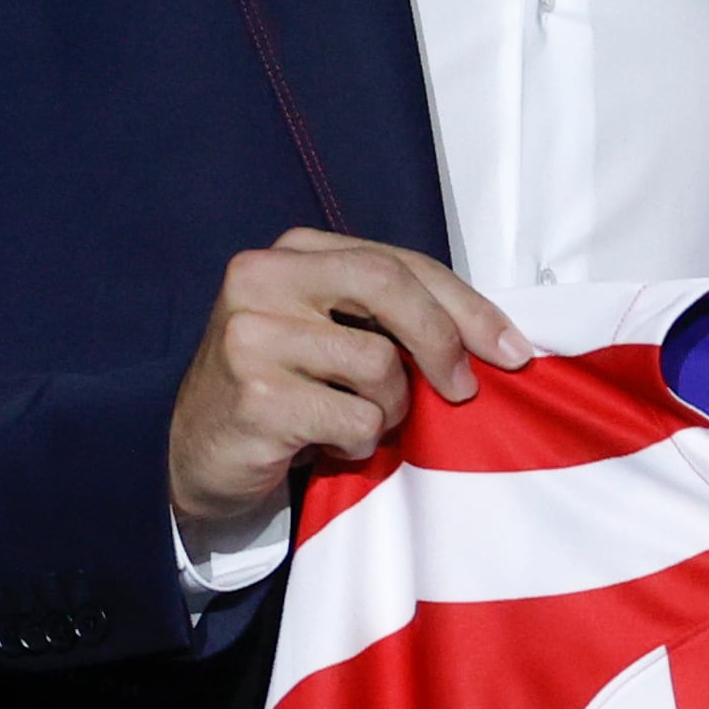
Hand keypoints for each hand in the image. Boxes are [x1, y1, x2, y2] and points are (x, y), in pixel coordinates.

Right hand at [169, 232, 527, 533]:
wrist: (197, 455)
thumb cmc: (284, 391)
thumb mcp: (330, 334)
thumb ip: (388, 316)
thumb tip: (494, 337)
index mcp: (291, 253)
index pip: (396, 261)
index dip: (465, 304)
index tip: (512, 347)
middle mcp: (262, 279)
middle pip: (386, 286)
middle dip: (443, 339)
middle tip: (464, 389)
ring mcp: (250, 336)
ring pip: (376, 365)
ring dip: (387, 410)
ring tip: (354, 422)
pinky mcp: (253, 396)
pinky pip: (354, 420)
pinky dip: (357, 442)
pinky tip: (323, 444)